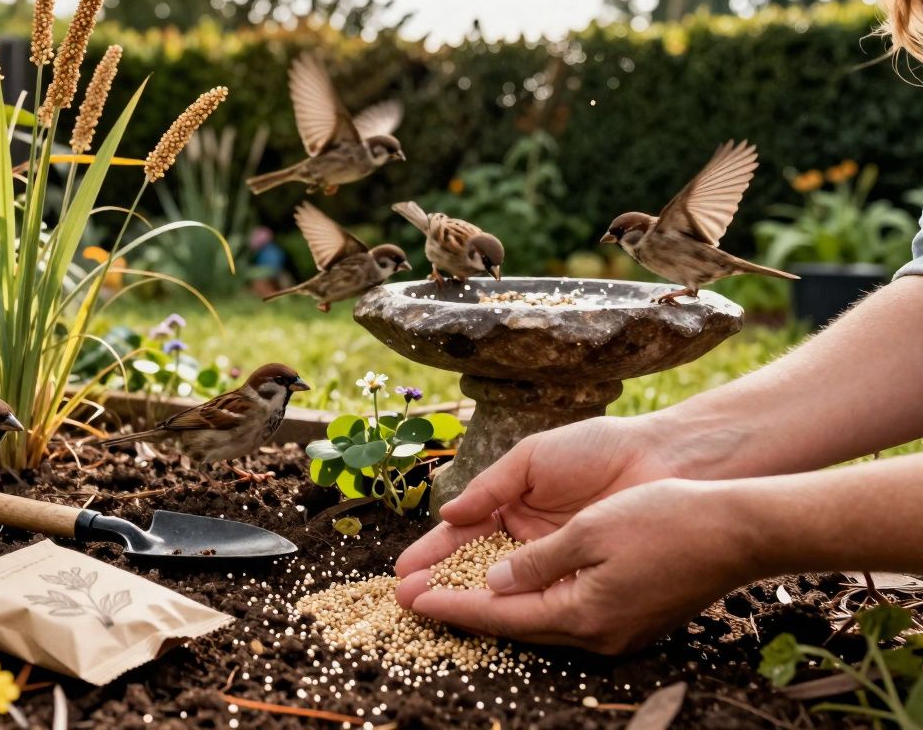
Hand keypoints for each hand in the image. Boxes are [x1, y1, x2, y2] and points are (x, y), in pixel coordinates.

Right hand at [396, 415, 678, 581]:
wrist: (660, 459)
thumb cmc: (597, 449)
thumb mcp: (532, 460)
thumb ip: (490, 488)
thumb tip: (448, 515)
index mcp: (511, 507)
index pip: (462, 536)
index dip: (433, 553)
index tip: (404, 571)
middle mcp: (527, 540)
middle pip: (473, 567)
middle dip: (438, 582)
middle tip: (405, 599)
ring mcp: (553, 562)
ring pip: (501, 586)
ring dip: (464, 598)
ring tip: (428, 608)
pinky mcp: (581, 580)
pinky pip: (538, 597)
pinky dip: (509, 606)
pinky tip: (480, 614)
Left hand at [397, 479, 757, 653]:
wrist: (741, 527)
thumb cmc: (667, 518)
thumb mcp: (590, 530)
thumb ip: (537, 560)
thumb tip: (496, 582)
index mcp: (583, 613)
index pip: (499, 614)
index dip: (451, 605)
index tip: (410, 600)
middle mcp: (596, 632)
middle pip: (514, 625)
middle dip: (462, 607)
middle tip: (412, 597)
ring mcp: (616, 629)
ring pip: (538, 619)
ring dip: (493, 603)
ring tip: (448, 588)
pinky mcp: (630, 616)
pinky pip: (564, 611)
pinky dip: (530, 598)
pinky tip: (509, 584)